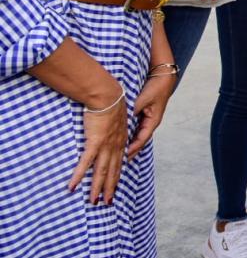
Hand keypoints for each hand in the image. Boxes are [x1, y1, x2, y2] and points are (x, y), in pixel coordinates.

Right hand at [68, 84, 126, 204]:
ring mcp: (105, 146)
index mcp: (121, 140)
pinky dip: (80, 176)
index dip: (117, 176)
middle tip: (107, 202)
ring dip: (97, 188)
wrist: (107, 95)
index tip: (115, 187)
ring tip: (94, 201)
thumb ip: (114, 128)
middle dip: (110, 188)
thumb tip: (109, 131)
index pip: (119, 163)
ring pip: (101, 171)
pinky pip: (86, 163)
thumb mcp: (117, 118)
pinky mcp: (94, 143)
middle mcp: (116, 146)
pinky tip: (74, 186)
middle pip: (112, 171)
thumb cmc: (110, 103)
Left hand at [126, 73, 175, 160]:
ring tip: (119, 153)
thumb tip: (123, 120)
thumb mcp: (144, 99)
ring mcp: (147, 119)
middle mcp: (150, 122)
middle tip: (119, 161)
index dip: (133, 148)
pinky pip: (134, 127)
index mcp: (153, 120)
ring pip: (136, 134)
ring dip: (129, 143)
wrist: (162, 77)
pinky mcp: (143, 114)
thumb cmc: (156, 88)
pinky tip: (121, 137)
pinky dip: (128, 133)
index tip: (124, 156)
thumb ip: (134, 109)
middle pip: (139, 140)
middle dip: (130, 150)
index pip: (142, 138)